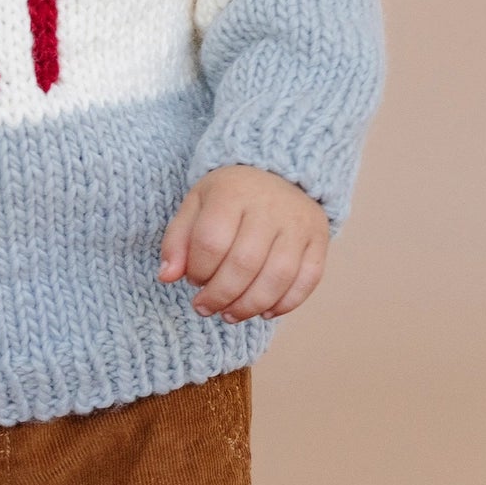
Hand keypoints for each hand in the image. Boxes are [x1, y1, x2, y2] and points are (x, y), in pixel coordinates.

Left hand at [157, 164, 329, 321]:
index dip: (198, 270)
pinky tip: (264, 311)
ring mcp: (297, 223)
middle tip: (206, 308)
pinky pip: (307, 280)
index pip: (211, 242)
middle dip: (220, 296)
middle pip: (244, 264)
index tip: (193, 279)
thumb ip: (177, 239)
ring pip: (276, 278)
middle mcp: (268, 205)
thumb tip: (166, 277)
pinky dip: (285, 304)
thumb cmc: (230, 195)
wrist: (278, 171)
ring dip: (249, 306)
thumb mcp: (197, 204)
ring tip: (230, 314)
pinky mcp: (319, 239)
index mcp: (232, 192)